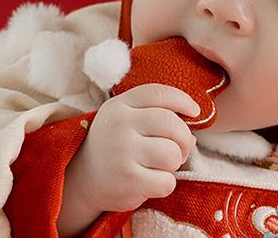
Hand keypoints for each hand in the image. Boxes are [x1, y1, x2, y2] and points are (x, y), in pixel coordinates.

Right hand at [57, 84, 198, 233]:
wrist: (83, 179)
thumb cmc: (117, 144)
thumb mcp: (127, 117)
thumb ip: (156, 111)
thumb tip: (193, 126)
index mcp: (120, 105)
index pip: (159, 93)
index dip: (182, 100)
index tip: (194, 111)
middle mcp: (120, 126)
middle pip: (171, 124)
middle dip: (184, 138)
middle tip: (181, 148)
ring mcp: (122, 153)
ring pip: (172, 153)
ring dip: (175, 161)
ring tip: (163, 164)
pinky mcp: (127, 181)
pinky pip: (166, 181)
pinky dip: (166, 183)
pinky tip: (154, 181)